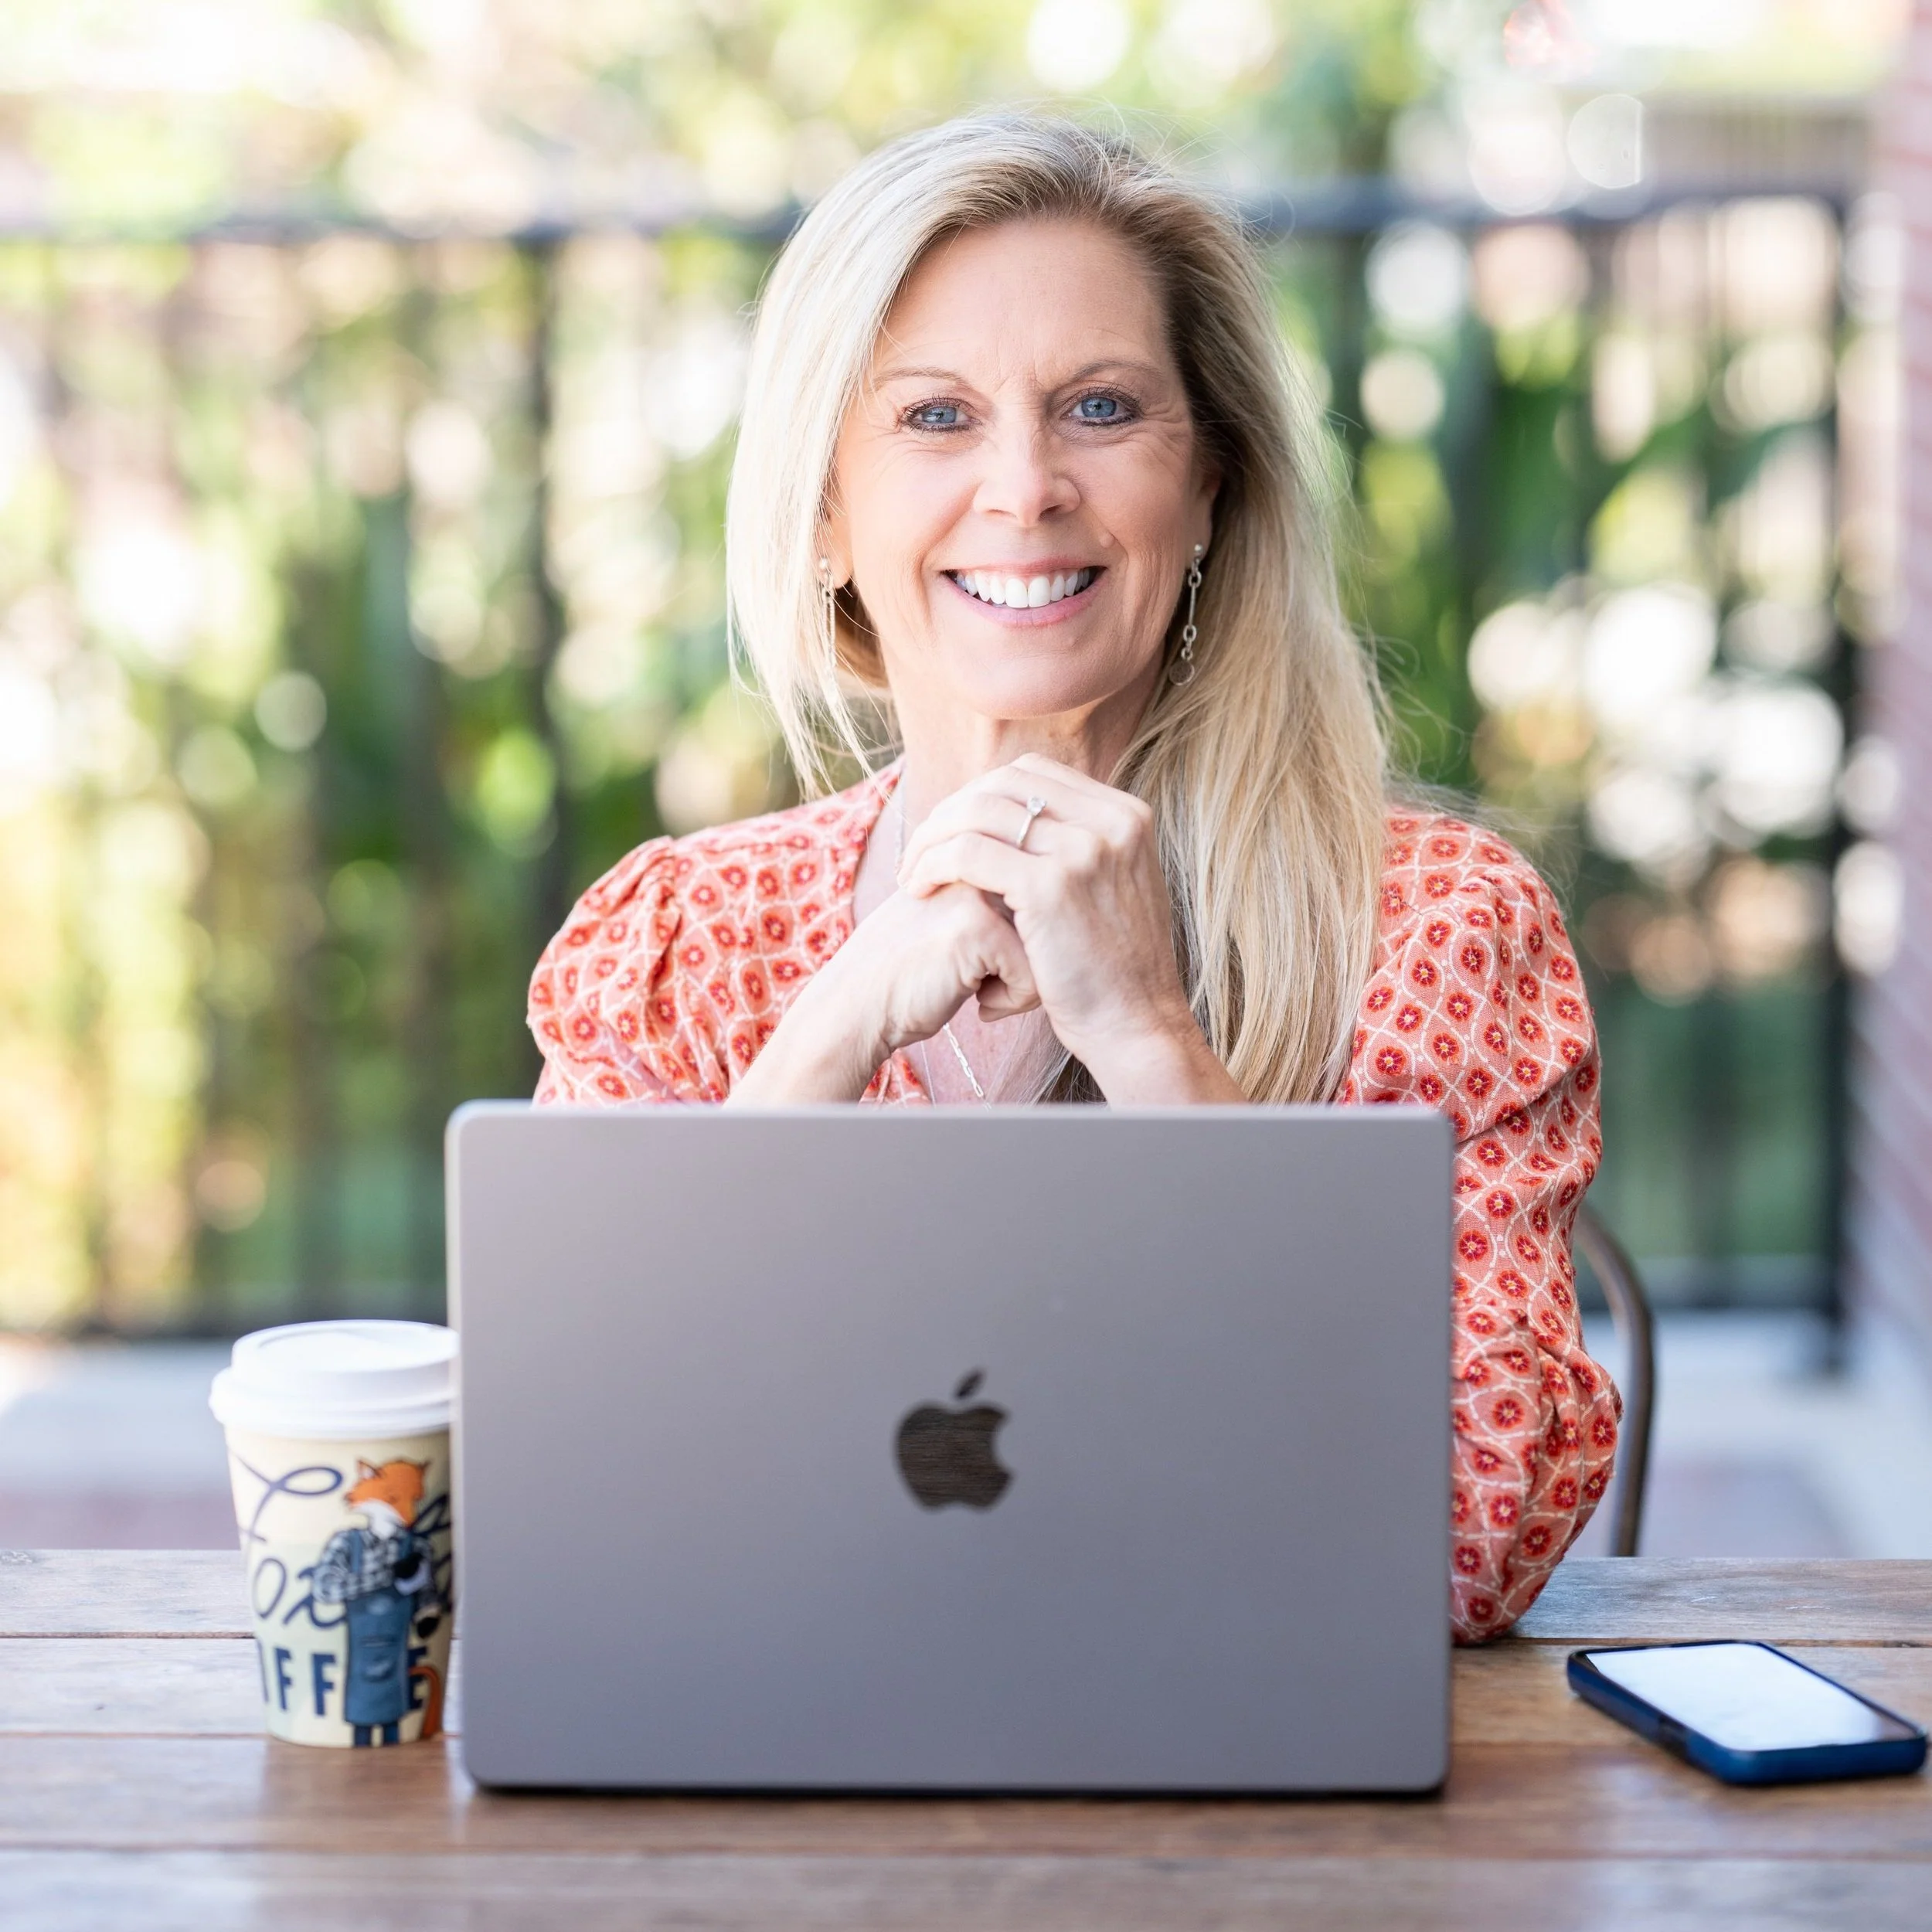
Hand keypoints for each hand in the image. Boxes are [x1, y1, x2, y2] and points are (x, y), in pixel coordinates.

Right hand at [726, 879, 1038, 1104]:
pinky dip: (1013, 1001)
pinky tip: (978, 1004)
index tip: (989, 965)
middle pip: (1051, 917)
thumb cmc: (910, 974)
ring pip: (1050, 943)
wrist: (856, 1006)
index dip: (1029, 941)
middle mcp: (977, 862)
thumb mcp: (953, 920)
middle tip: (990, 983)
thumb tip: (1056, 904)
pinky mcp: (977, 927)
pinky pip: (1034, 973)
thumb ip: (997, 899)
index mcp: (975, 852)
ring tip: (983, 992)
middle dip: (1032, 960)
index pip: (1043, 895)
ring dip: (1024, 982)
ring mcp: (976, 890)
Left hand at [897, 755, 1242, 1102]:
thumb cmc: (1116, 972)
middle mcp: (1111, 821)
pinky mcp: (1051, 886)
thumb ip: (1080, 847)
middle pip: (1003, 784)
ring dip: (933, 837)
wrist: (1137, 1026)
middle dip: (952, 811)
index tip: (954, 830)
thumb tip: (1025, 818)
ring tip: (912, 872)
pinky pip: (968, 852)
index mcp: (1126, 815)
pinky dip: (933, 863)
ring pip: (979, 813)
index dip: (983, 794)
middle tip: (922, 849)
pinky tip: (918, 888)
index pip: (1033, 773)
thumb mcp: (1114, 889)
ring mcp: (1084, 850)